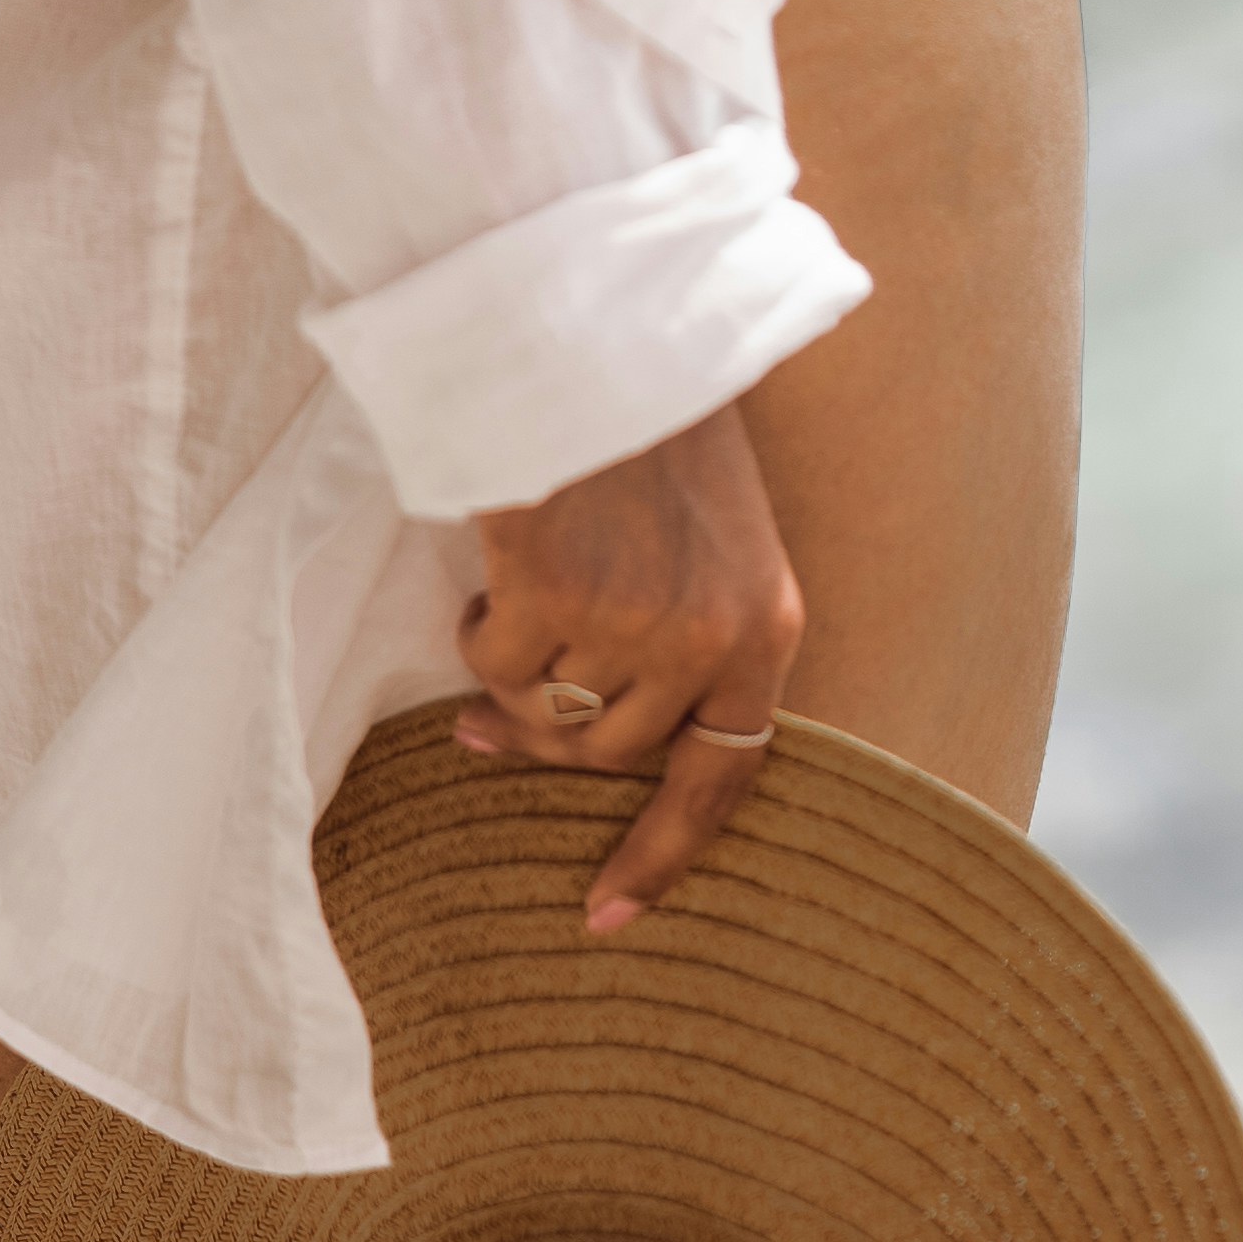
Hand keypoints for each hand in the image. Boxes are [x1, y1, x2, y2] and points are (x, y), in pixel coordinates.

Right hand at [454, 405, 803, 936]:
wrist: (605, 324)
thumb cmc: (651, 426)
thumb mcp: (711, 541)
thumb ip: (674, 642)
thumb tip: (548, 736)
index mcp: (765, 629)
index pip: (724, 782)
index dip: (661, 855)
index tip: (607, 917)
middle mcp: (708, 641)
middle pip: (607, 754)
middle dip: (545, 735)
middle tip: (491, 713)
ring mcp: (632, 622)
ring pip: (543, 714)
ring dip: (511, 673)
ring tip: (513, 595)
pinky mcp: (554, 594)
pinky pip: (493, 664)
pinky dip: (478, 629)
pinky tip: (493, 570)